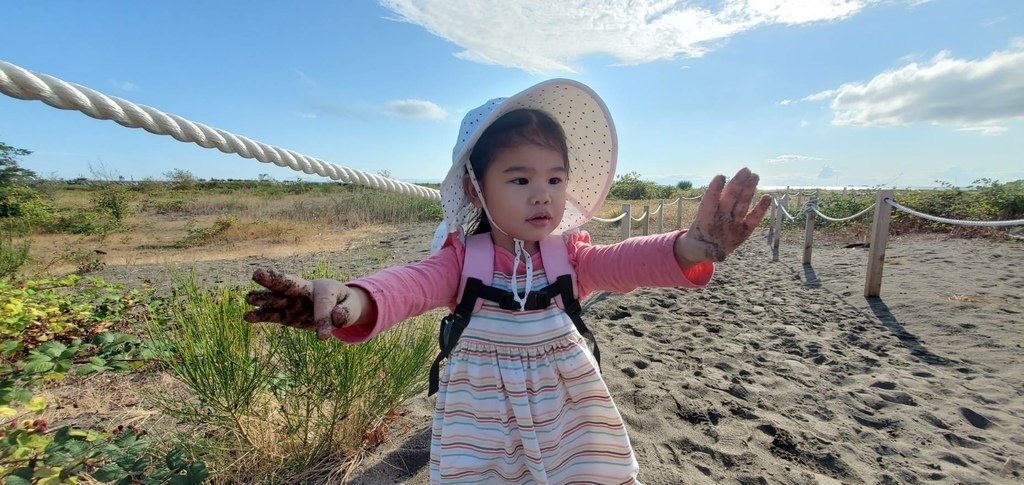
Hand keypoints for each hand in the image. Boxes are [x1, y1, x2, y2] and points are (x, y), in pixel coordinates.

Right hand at [243, 269, 361, 339]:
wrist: (338, 306)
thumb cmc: (345, 304)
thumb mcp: (352, 308)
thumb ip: (346, 312)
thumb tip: (336, 319)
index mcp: (323, 288)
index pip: (322, 304)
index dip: (323, 319)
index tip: (324, 337)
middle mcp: (304, 292)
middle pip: (288, 284)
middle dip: (274, 280)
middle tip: (257, 274)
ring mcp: (293, 303)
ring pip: (276, 299)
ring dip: (263, 298)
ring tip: (249, 298)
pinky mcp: (286, 315)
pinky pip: (273, 315)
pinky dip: (261, 316)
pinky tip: (247, 317)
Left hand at [676, 167, 771, 263]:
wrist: (702, 251)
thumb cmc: (697, 247)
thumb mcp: (697, 252)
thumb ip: (708, 253)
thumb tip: (720, 256)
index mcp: (705, 219)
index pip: (710, 202)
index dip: (714, 190)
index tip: (720, 177)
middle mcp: (720, 217)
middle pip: (729, 198)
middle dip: (736, 184)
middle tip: (745, 170)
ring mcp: (732, 222)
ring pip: (741, 203)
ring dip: (748, 190)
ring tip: (754, 176)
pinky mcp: (743, 230)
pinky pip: (753, 219)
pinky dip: (760, 209)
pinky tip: (767, 197)